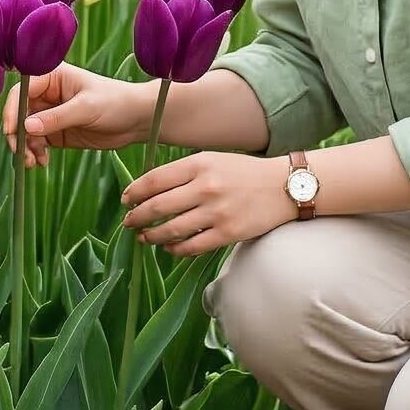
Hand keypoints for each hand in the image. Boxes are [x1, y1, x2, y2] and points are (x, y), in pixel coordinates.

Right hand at [3, 66, 142, 165]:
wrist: (137, 120)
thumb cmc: (115, 102)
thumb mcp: (86, 108)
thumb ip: (57, 117)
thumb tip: (26, 127)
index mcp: (51, 77)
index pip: (21, 91)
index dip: (13, 110)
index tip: (13, 130)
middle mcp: (46, 94)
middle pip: (18, 113)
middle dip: (17, 134)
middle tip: (21, 153)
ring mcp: (49, 114)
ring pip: (25, 131)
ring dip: (25, 147)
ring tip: (33, 163)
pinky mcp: (55, 132)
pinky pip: (36, 143)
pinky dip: (35, 153)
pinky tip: (42, 162)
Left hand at [122, 152, 294, 255]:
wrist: (283, 186)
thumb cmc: (242, 172)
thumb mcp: (212, 160)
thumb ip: (183, 172)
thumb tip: (148, 188)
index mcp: (199, 164)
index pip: (154, 180)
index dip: (134, 192)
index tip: (126, 200)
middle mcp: (206, 187)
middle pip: (157, 206)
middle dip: (136, 217)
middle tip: (128, 222)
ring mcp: (217, 212)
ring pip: (170, 229)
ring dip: (151, 236)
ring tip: (144, 237)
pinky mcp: (228, 233)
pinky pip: (191, 246)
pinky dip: (175, 249)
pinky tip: (168, 247)